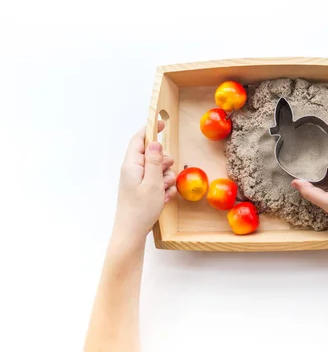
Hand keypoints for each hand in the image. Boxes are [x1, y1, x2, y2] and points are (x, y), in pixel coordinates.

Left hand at [114, 121, 176, 241]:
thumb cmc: (140, 209)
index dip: (150, 130)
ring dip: (166, 179)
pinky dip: (164, 189)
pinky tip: (163, 199)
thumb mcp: (152, 182)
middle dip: (164, 164)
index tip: (162, 124)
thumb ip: (154, 161)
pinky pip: (158, 183)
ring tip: (163, 192)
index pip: (139, 140)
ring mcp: (138, 180)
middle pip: (154, 155)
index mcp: (131, 165)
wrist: (132, 232)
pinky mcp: (143, 190)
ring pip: (159, 170)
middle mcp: (134, 170)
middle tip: (164, 177)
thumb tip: (155, 142)